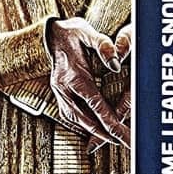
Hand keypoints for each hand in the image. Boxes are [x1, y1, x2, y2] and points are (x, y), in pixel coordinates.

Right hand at [47, 17, 129, 147]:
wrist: (49, 33)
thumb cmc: (70, 32)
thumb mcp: (87, 32)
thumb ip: (103, 46)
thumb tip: (116, 64)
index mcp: (73, 76)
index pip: (95, 104)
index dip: (110, 121)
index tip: (121, 133)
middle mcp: (63, 88)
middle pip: (85, 119)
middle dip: (105, 133)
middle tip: (123, 141)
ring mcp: (59, 93)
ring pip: (76, 120)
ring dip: (94, 131)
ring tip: (110, 139)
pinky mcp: (58, 95)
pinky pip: (70, 116)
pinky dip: (83, 125)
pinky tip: (93, 129)